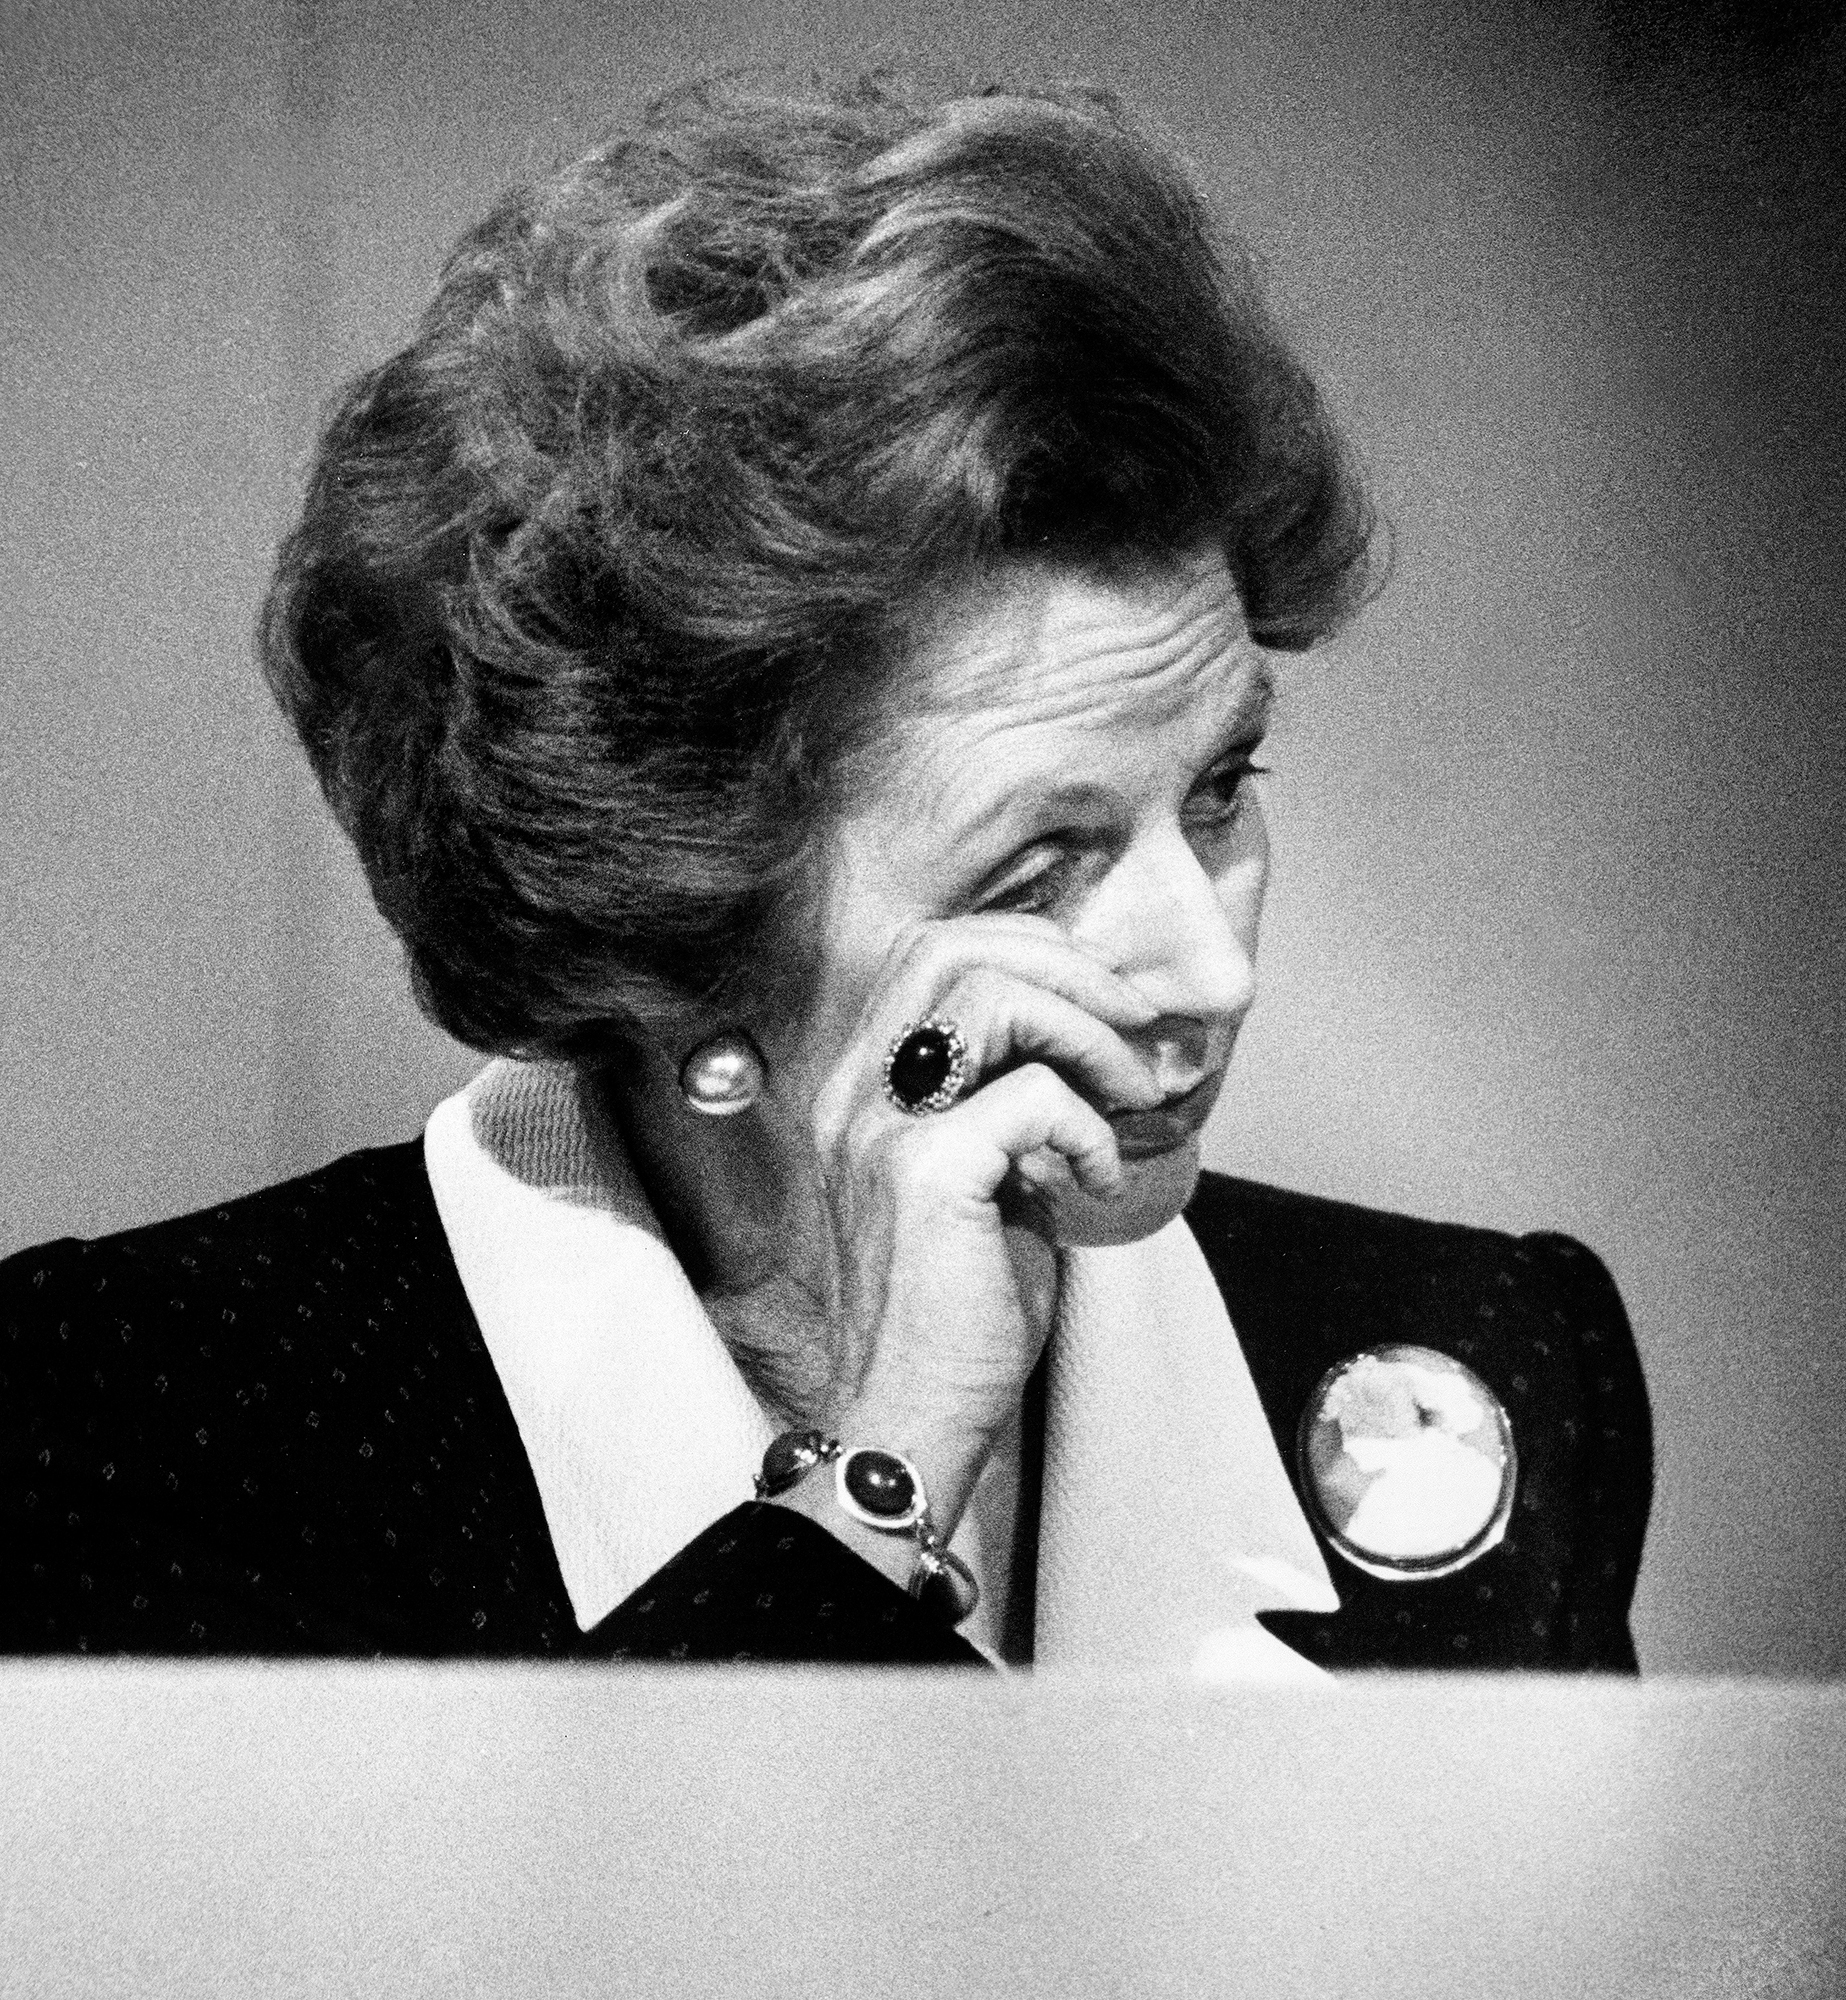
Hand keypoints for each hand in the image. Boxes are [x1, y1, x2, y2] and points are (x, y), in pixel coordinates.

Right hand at [786, 915, 1163, 1545]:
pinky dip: (1089, 1127)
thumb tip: (1098, 1046)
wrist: (911, 1418)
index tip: (1102, 1001)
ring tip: (1130, 1097)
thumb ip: (1012, 1105)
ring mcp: (880, 1126)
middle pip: (955, 947)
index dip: (1028, 950)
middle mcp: (854, 1091)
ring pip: (991, 994)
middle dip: (1068, 971)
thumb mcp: (984, 1181)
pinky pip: (1033, 1095)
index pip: (929, 952)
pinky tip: (1100, 1180)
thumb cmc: (953, 1313)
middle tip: (1134, 1029)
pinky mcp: (926, 1171)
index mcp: (860, 1085)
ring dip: (1088, 1034)